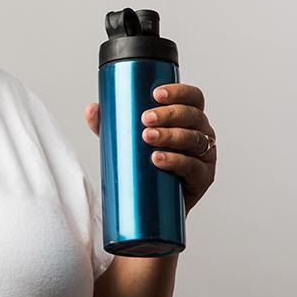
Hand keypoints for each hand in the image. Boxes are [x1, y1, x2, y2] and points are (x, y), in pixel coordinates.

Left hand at [84, 83, 216, 213]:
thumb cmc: (146, 164)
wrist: (154, 204)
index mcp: (188, 118)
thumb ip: (110, 124)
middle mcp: (201, 133)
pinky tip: (159, 159)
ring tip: (147, 138)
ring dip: (171, 136)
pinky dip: (175, 161)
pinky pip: (193, 167)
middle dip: (169, 114)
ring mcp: (205, 156)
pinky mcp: (203, 178)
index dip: (179, 92)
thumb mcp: (127, 140)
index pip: (192, 98)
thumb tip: (92, 109)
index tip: (156, 94)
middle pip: (193, 116)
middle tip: (145, 119)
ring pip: (193, 139)